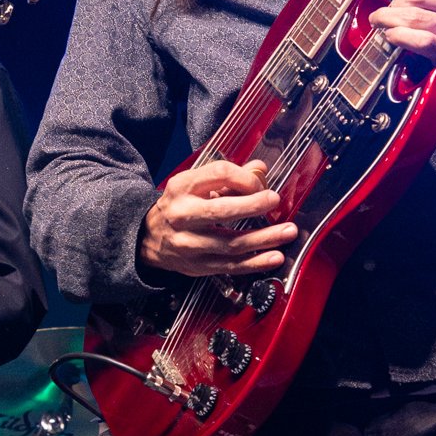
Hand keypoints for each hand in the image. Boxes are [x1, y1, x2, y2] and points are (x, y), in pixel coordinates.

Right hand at [138, 159, 295, 278]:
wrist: (148, 237)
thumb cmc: (178, 206)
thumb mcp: (194, 184)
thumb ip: (228, 178)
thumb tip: (260, 170)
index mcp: (182, 187)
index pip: (218, 175)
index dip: (244, 178)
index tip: (260, 184)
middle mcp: (182, 215)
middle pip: (222, 211)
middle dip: (253, 206)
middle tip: (274, 202)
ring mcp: (189, 244)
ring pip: (231, 243)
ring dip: (263, 238)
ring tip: (287, 232)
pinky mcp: (197, 266)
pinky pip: (231, 266)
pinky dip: (256, 263)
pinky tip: (274, 257)